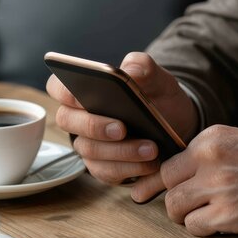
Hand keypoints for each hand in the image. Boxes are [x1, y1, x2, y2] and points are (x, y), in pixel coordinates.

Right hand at [46, 52, 198, 184]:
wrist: (178, 127)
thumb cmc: (158, 98)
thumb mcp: (157, 78)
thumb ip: (143, 66)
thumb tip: (129, 70)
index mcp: (84, 91)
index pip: (58, 88)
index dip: (64, 92)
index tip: (81, 96)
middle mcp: (80, 119)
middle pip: (68, 122)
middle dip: (95, 126)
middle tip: (121, 128)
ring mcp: (90, 145)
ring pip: (91, 150)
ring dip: (121, 151)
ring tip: (151, 148)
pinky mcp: (103, 168)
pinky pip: (108, 171)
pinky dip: (130, 168)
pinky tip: (151, 163)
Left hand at [132, 125, 237, 235]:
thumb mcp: (228, 143)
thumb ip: (196, 155)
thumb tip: (155, 175)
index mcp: (209, 141)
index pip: (167, 163)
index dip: (157, 180)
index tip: (143, 191)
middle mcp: (211, 162)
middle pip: (167, 185)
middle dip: (174, 197)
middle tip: (187, 202)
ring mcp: (219, 188)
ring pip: (175, 207)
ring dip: (186, 213)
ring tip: (205, 210)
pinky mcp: (227, 214)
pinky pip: (194, 226)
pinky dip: (202, 227)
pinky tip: (218, 220)